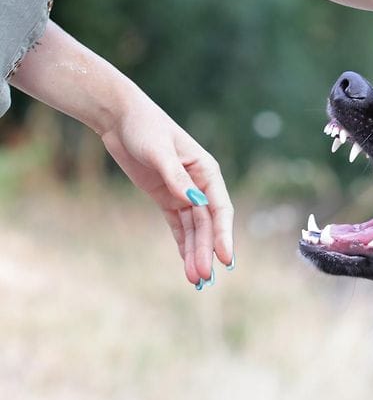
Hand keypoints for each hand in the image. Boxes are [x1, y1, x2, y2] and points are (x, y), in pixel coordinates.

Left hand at [11, 22, 234, 287]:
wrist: (120, 118)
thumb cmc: (144, 127)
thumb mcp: (158, 151)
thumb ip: (176, 178)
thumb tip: (195, 203)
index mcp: (206, 171)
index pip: (220, 208)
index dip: (224, 234)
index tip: (225, 258)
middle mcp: (200, 185)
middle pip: (207, 225)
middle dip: (206, 252)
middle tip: (204, 279)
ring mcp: (183, 193)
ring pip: (194, 230)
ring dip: (196, 254)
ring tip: (197, 281)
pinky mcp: (167, 198)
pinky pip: (179, 227)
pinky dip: (183, 246)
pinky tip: (188, 266)